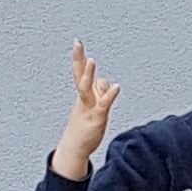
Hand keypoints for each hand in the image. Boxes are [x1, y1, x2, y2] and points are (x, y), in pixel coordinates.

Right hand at [54, 41, 120, 176]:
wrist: (74, 148)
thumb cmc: (84, 125)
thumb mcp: (92, 106)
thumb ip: (100, 92)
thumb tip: (106, 82)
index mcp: (83, 94)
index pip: (79, 72)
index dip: (78, 58)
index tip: (77, 43)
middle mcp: (84, 98)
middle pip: (79, 74)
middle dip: (78, 58)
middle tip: (77, 43)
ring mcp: (89, 107)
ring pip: (86, 87)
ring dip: (88, 74)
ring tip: (91, 60)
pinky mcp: (97, 118)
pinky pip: (103, 104)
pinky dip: (109, 95)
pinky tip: (117, 87)